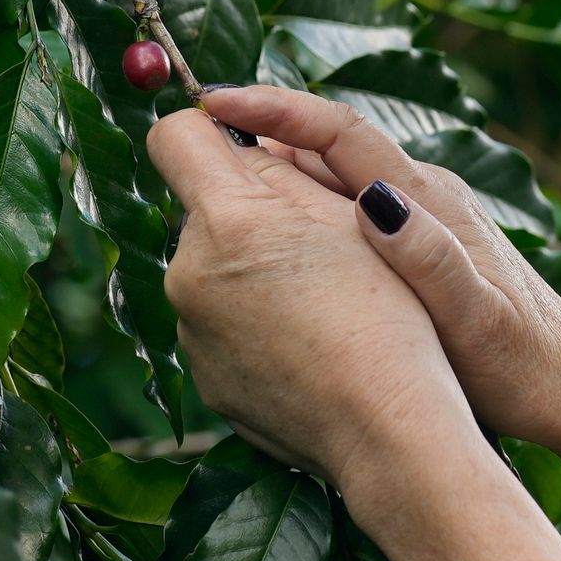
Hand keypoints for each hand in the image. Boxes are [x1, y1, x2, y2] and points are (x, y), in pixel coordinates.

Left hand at [144, 107, 480, 486]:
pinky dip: (253, 323)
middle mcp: (187, 274)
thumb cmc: (384, 315)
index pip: (173, 136)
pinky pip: (220, 326)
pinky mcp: (205, 379)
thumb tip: (238, 139)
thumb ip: (279, 165)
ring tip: (318, 301)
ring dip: (249, 270)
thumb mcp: (345, 215)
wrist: (387, 432)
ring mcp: (191, 333)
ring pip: (212, 270)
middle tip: (313, 239)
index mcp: (223, 221)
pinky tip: (306, 344)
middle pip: (201, 211)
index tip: (243, 141)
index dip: (209, 128)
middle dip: (244, 212)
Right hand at [196, 86, 560, 468]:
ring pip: (330, 178)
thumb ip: (430, 261)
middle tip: (190, 140)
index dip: (274, 109)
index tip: (215, 102)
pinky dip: (296, 210)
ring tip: (210, 185)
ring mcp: (419, 216)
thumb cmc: (520, 364)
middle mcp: (421, 194)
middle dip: (259, 133)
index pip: (339, 130)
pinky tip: (266, 240)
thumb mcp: (476, 321)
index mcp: (427, 200)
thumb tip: (376, 200)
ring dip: (273, 173)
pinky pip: (339, 210)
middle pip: (326, 145)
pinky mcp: (415, 243)